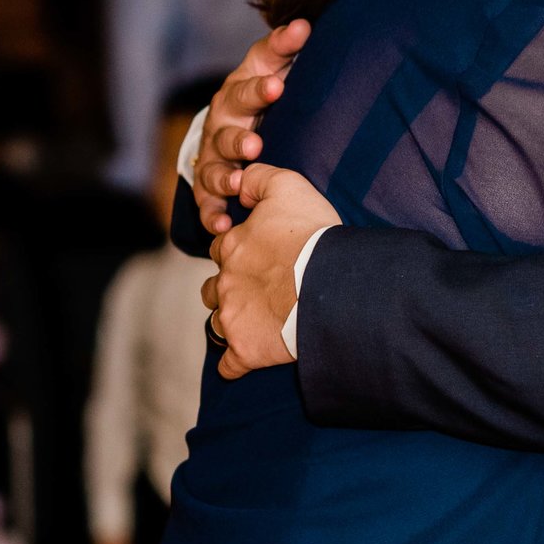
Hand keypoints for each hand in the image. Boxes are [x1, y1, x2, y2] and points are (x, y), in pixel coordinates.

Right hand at [192, 19, 312, 233]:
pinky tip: (222, 227)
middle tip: (254, 144)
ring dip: (224, 178)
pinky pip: (207, 204)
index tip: (277, 86)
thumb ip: (284, 48)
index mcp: (237, 93)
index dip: (259, 87)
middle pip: (226, 131)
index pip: (246, 85)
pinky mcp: (208, 188)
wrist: (227, 126)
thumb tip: (304, 24)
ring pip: (213, 168)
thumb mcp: (267, 68)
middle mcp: (221, 124)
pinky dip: (213, 216)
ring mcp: (212, 157)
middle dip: (239, 138)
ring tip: (238, 184)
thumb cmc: (257, 95)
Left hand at [202, 164, 340, 377]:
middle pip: (213, 288)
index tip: (260, 255)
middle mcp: (224, 282)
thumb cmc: (313, 235)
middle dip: (229, 288)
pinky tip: (249, 360)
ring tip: (255, 323)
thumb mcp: (288, 187)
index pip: (222, 247)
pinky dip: (237, 363)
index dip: (238, 250)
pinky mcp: (245, 351)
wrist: (330, 284)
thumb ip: (258, 178)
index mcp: (232, 246)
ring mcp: (232, 318)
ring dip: (231, 322)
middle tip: (258, 291)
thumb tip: (239, 179)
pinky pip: (230, 365)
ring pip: (217, 324)